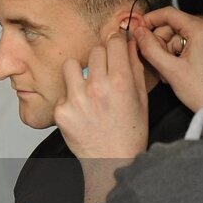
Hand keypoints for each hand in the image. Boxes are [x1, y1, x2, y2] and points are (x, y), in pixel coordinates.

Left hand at [54, 33, 147, 202]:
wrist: (112, 160)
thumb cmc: (130, 132)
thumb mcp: (141, 98)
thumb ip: (134, 67)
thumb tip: (128, 43)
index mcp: (120, 81)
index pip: (113, 42)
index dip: (116, 42)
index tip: (115, 46)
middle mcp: (96, 86)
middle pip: (94, 51)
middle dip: (100, 59)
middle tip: (104, 74)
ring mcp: (75, 98)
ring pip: (70, 65)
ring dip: (78, 73)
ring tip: (86, 89)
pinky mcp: (61, 110)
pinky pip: (62, 91)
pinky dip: (70, 98)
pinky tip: (81, 111)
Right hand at [133, 7, 202, 111]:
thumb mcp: (170, 70)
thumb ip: (150, 48)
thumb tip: (138, 32)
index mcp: (199, 29)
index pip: (168, 13)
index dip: (149, 20)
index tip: (137, 31)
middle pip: (171, 26)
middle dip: (158, 42)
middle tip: (155, 62)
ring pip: (176, 37)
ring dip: (166, 52)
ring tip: (167, 73)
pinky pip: (186, 45)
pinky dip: (176, 56)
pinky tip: (175, 72)